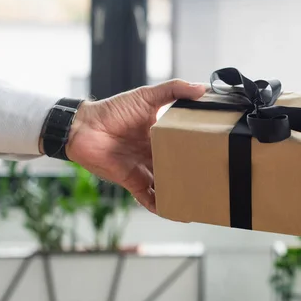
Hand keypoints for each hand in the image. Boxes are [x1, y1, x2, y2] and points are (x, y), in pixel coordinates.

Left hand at [63, 80, 205, 212]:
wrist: (83, 128)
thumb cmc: (112, 110)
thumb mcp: (147, 96)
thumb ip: (174, 90)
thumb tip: (201, 88)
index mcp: (161, 135)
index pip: (184, 144)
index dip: (199, 149)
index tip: (217, 152)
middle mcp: (154, 154)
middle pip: (178, 167)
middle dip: (193, 174)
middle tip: (213, 180)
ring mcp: (144, 169)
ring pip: (167, 185)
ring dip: (180, 192)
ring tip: (199, 200)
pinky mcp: (133, 182)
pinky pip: (150, 198)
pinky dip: (161, 206)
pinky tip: (176, 212)